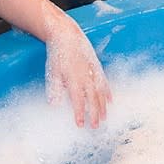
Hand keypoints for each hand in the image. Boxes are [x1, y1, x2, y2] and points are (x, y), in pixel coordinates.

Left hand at [43, 11, 110, 127]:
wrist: (67, 36)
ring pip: (101, 92)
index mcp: (74, 79)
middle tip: (95, 126)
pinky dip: (108, 92)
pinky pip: (104, 82)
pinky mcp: (97, 67)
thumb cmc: (57, 55)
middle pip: (92, 99)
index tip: (80, 125)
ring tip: (104, 117)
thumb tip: (54, 106)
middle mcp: (86, 77)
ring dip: (103, 106)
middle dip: (94, 114)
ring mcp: (93, 72)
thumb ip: (55, 90)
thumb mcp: (52, 73)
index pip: (78, 101)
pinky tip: (110, 101)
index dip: (80, 113)